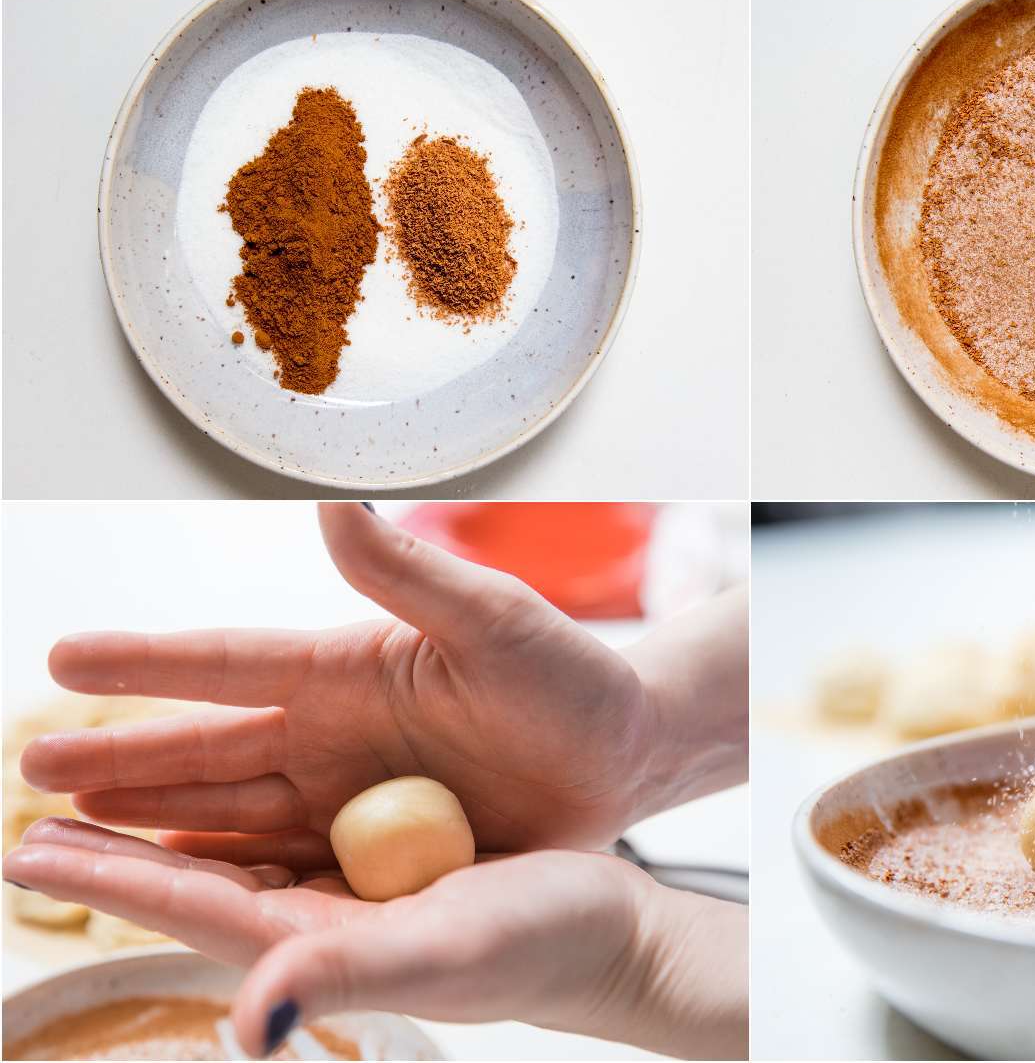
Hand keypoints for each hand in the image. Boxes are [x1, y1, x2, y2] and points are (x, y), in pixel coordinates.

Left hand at [4, 817, 745, 1058]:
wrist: (605, 927)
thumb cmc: (538, 944)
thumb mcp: (447, 953)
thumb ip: (348, 975)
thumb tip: (255, 1019)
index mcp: (316, 942)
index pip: (192, 907)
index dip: (112, 879)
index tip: (33, 850)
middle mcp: (320, 919)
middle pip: (195, 880)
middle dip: (113, 852)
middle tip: (34, 821)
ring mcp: (352, 892)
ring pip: (237, 851)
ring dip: (164, 827)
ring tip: (102, 803)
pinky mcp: (388, 867)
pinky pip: (295, 833)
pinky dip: (242, 812)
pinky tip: (224, 799)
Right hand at [23, 503, 698, 858]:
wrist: (621, 755)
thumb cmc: (569, 677)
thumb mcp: (492, 621)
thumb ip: (407, 573)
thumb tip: (330, 501)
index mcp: (346, 669)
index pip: (229, 663)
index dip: (148, 664)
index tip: (64, 655)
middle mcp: (329, 734)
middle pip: (206, 750)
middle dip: (119, 759)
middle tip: (29, 769)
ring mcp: (344, 798)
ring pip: (225, 814)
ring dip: (148, 823)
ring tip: (65, 836)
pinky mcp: (369, 856)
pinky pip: (279, 869)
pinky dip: (220, 878)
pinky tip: (166, 886)